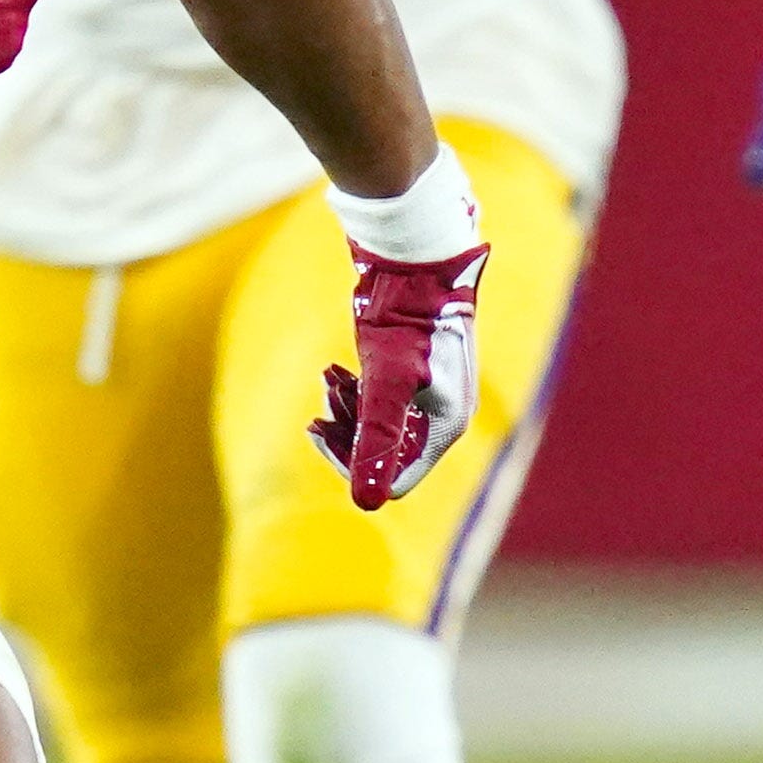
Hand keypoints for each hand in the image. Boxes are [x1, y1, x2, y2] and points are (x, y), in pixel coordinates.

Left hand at [312, 240, 486, 511]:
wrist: (415, 258)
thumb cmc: (405, 319)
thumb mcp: (384, 383)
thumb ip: (375, 442)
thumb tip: (368, 505)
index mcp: (445, 426)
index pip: (396, 479)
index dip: (353, 465)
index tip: (321, 432)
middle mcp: (443, 415)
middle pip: (386, 454)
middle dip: (346, 434)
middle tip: (317, 413)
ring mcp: (431, 393)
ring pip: (380, 425)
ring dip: (347, 409)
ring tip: (329, 377)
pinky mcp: (416, 372)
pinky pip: (381, 401)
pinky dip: (356, 391)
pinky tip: (336, 371)